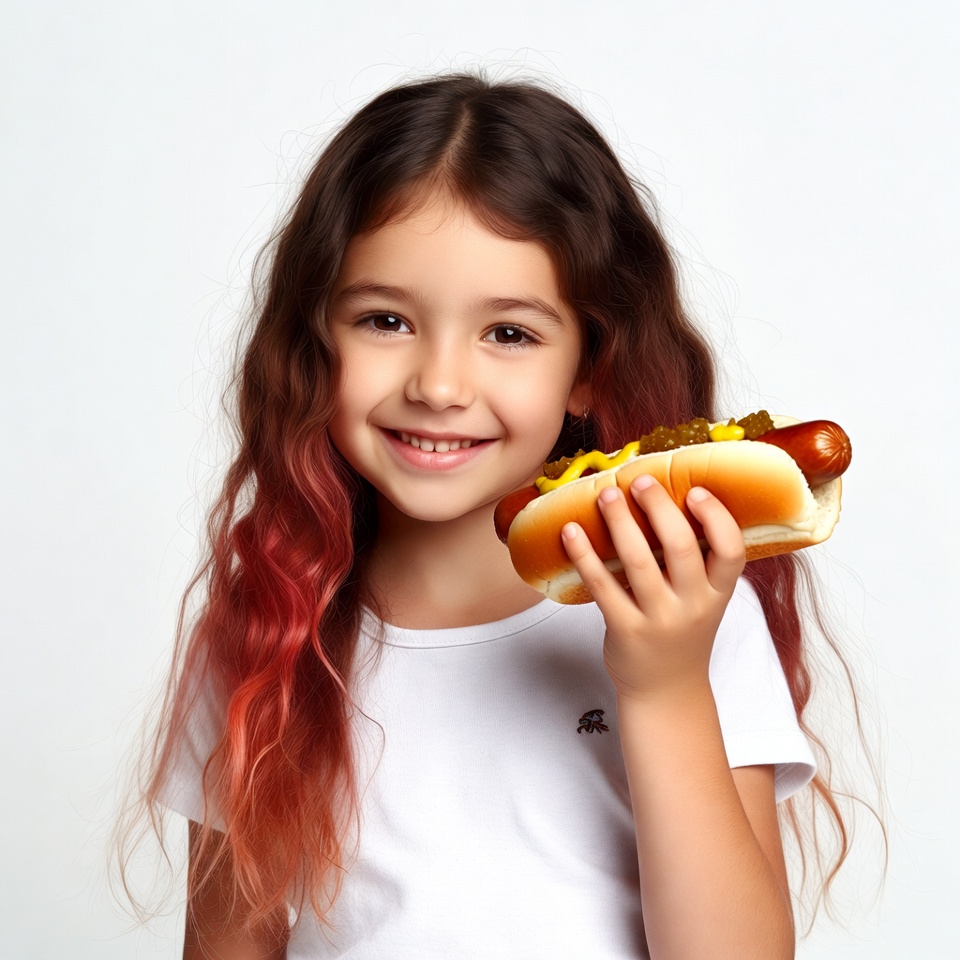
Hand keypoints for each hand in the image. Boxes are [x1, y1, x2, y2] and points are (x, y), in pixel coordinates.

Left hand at [560, 475, 745, 702]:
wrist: (666, 689)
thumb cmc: (681, 632)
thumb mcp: (703, 600)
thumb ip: (695, 562)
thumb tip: (664, 499)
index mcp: (718, 594)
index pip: (731, 551)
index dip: (716, 518)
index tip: (694, 491)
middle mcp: (693, 606)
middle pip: (680, 548)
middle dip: (658, 507)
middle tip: (639, 481)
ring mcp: (658, 619)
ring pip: (638, 561)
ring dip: (619, 522)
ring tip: (605, 495)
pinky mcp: (625, 629)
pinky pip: (602, 585)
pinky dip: (584, 555)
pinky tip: (570, 531)